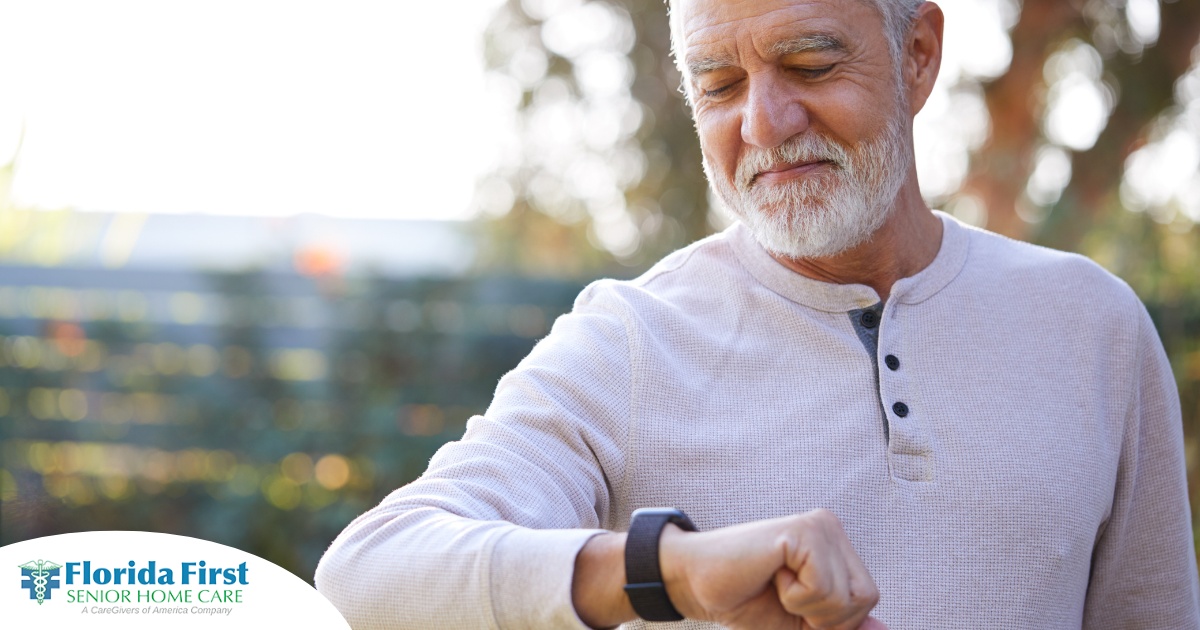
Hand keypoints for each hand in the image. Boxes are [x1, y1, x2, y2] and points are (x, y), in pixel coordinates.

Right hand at [659, 509, 880, 629]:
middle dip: (825, 618)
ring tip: (776, 583)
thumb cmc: (748, 602)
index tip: (793, 604)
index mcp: (835, 546)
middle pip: (865, 598)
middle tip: (785, 596)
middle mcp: (831, 528)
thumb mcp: (804, 624)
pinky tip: (771, 574)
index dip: (832, 621)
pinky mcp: (802, 531)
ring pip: (846, 597)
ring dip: (807, 609)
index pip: (868, 599)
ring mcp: (818, 525)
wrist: (697, 584)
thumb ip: (842, 626)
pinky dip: (795, 598)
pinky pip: (822, 589)